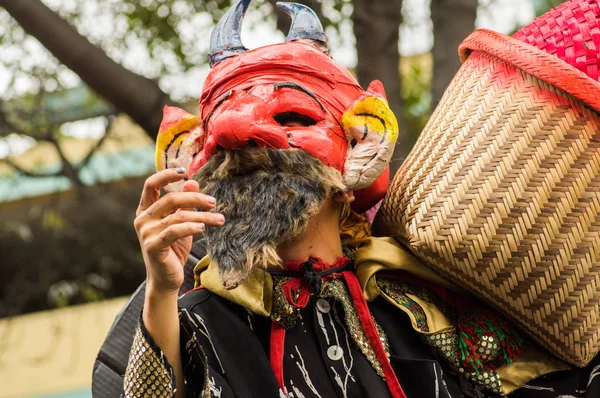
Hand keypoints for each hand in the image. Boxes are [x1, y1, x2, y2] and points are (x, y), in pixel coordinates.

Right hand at [134, 168, 224, 294]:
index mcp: (145, 210)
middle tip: (214, 202)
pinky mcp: (153, 246)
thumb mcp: (180, 223)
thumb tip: (192, 182)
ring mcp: (146, 233)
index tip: (184, 172)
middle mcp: (142, 219)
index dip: (166, 175)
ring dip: (202, 216)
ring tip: (220, 219)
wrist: (166, 279)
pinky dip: (191, 227)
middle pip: (170, 199)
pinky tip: (204, 228)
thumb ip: (184, 203)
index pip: (151, 185)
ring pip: (178, 216)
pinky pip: (175, 231)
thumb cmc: (173, 249)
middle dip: (195, 199)